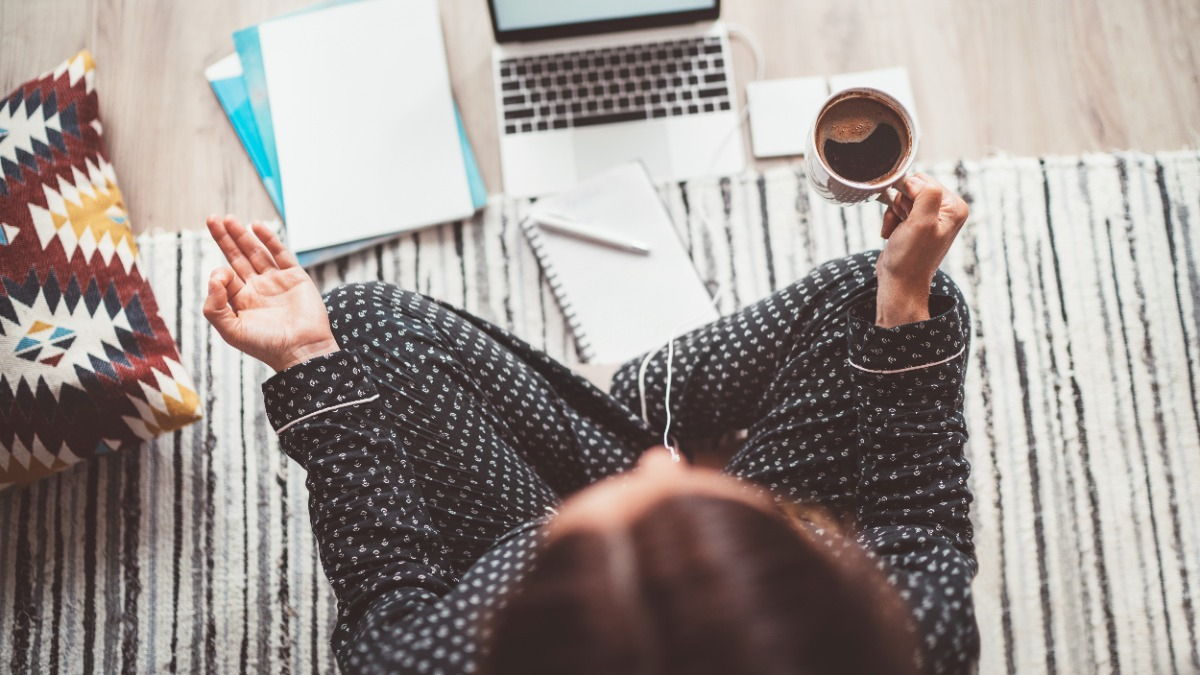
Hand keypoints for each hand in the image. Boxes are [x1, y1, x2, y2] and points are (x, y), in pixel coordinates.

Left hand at [202, 215, 339, 371]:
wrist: (302, 350)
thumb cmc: (267, 345)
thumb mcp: (231, 331)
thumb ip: (214, 306)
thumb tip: (215, 275)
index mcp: (242, 301)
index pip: (225, 277)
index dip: (219, 273)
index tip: (223, 277)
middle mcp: (258, 288)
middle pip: (237, 257)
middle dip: (225, 238)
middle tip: (212, 219)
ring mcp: (277, 281)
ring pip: (256, 252)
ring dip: (242, 235)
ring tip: (228, 219)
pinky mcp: (295, 277)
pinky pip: (280, 253)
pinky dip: (269, 239)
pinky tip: (256, 226)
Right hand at [874, 174, 968, 326]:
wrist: (900, 284)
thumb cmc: (911, 258)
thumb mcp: (922, 222)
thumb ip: (925, 194)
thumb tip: (912, 180)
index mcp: (954, 207)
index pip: (925, 180)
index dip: (909, 194)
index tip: (908, 216)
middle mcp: (946, 211)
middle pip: (913, 187)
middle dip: (900, 204)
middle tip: (904, 225)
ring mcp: (931, 218)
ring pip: (902, 198)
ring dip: (894, 214)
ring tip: (898, 232)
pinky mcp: (916, 225)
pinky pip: (898, 210)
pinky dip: (891, 220)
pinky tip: (892, 235)